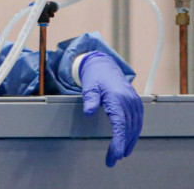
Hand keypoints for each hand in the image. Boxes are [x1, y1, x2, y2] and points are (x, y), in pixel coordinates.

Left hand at [79, 52, 142, 166]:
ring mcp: (134, 102)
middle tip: (112, 160)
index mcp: (117, 99)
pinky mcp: (136, 103)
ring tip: (120, 155)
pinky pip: (137, 122)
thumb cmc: (94, 77)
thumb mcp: (88, 87)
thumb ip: (90, 100)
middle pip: (128, 129)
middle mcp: (129, 102)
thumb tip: (88, 113)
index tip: (116, 154)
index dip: (119, 141)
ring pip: (135, 127)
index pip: (120, 125)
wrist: (104, 65)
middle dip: (121, 146)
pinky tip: (127, 142)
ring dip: (129, 142)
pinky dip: (133, 133)